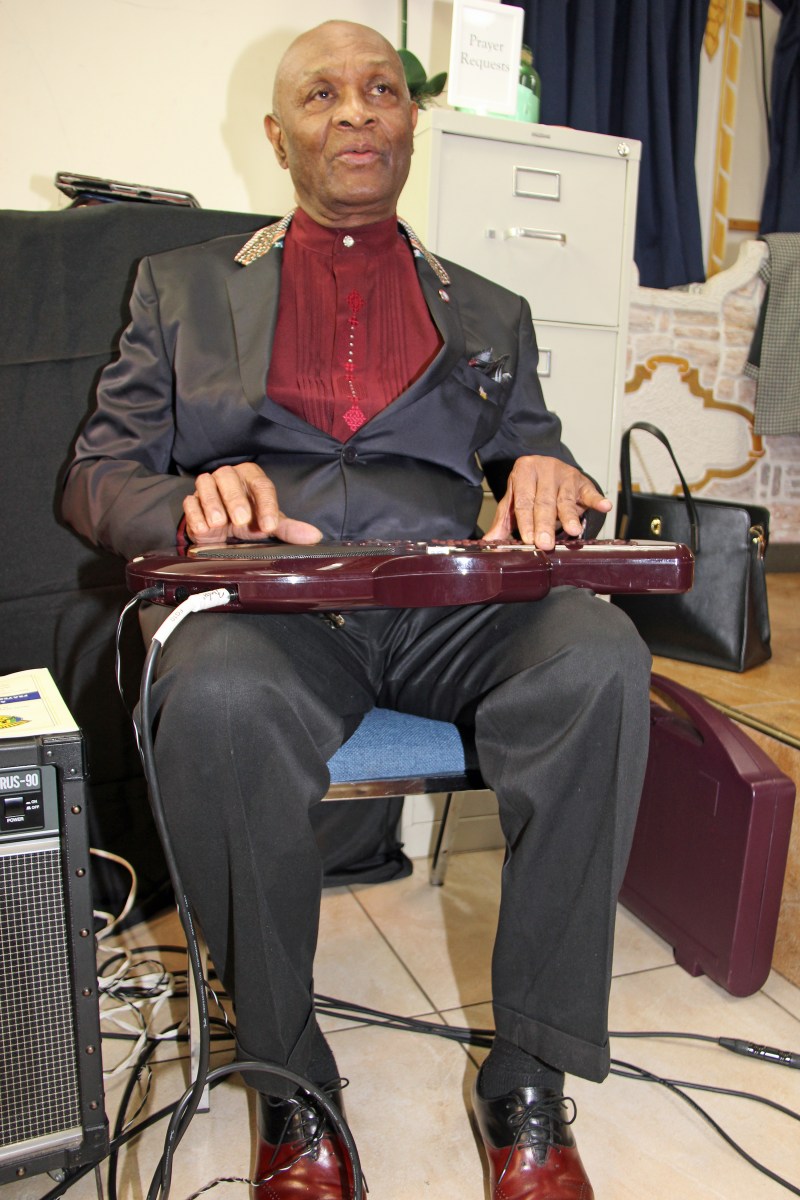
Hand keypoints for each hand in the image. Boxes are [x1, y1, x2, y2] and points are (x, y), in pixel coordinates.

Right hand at [183, 462, 322, 544]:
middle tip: (241, 520)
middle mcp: (229, 478)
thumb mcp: (268, 524)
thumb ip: (289, 529)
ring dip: (212, 503)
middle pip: (229, 479)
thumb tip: (314, 537)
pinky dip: (195, 514)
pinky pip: (190, 502)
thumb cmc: (249, 520)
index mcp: (252, 478)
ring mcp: (208, 487)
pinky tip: (204, 527)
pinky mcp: (192, 501)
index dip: (266, 505)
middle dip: (235, 499)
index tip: (270, 526)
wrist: (222, 530)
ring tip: (219, 522)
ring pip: (206, 484)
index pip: (262, 486)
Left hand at [483, 455, 611, 549]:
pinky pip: (590, 492)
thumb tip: (489, 542)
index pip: (524, 500)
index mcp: (523, 471)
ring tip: (573, 531)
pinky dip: (597, 500)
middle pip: (544, 502)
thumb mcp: (514, 501)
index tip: (528, 539)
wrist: (548, 468)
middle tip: (545, 543)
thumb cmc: (529, 488)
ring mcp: (565, 474)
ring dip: (570, 516)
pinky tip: (604, 506)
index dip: (526, 521)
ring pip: (565, 499)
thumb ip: (504, 521)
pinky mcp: (582, 481)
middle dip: (545, 524)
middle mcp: (545, 469)